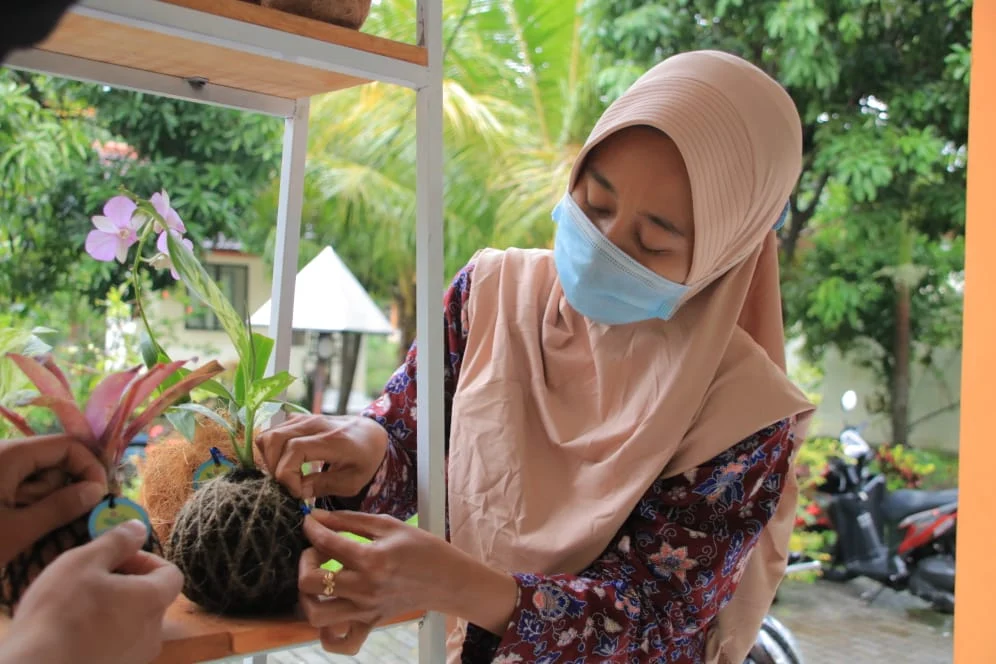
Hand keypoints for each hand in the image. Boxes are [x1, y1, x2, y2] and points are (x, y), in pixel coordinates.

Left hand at [0, 434, 107, 566]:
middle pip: (54, 460)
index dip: (91, 468)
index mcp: (10, 454)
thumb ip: (60, 507)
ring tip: (19, 526)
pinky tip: (11, 524)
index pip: (69, 445)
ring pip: (37, 475)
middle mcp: (3, 452)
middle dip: (61, 489)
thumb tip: (96, 491)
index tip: (99, 499)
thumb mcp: (17, 530)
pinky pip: (20, 484)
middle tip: (51, 521)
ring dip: (40, 500)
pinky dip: (25, 503)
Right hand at [2, 520, 182, 663]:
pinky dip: (104, 632)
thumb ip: (116, 542)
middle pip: (152, 598)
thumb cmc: (60, 612)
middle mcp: (153, 633)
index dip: (147, 560)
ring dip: (115, 608)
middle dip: (128, 583)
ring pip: (135, 623)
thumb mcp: (84, 562)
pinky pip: (119, 645)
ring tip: (80, 604)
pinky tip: (75, 630)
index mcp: (152, 601)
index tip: (118, 558)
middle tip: (93, 578)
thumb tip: (139, 528)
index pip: (171, 574)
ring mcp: (135, 657)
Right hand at [255, 414, 387, 498]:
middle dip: (273, 467)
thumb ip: (322, 486)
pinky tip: (284, 464)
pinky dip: (270, 450)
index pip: (295, 450)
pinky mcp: (298, 419)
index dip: (288, 475)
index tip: (297, 492)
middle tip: (286, 485)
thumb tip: (296, 492)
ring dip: (269, 459)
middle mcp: (316, 424)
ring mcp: (305, 419)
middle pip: (275, 439)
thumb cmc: (365, 460)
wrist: (371, 434)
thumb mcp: (351, 482)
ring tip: (284, 476)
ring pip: (269, 434)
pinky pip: (273, 431)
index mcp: (333, 440)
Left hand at [296, 510, 518, 647]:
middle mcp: (364, 588)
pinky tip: (331, 612)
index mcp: (371, 559)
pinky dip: (328, 633)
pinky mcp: (371, 623)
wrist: (449, 579)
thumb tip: (317, 516)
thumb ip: (350, 520)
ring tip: (320, 581)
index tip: (310, 522)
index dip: (311, 528)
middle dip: (305, 563)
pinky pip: (342, 642)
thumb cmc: (423, 548)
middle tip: (318, 553)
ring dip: (308, 597)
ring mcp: (366, 610)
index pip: (325, 542)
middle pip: (309, 583)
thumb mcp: (388, 525)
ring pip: (316, 615)